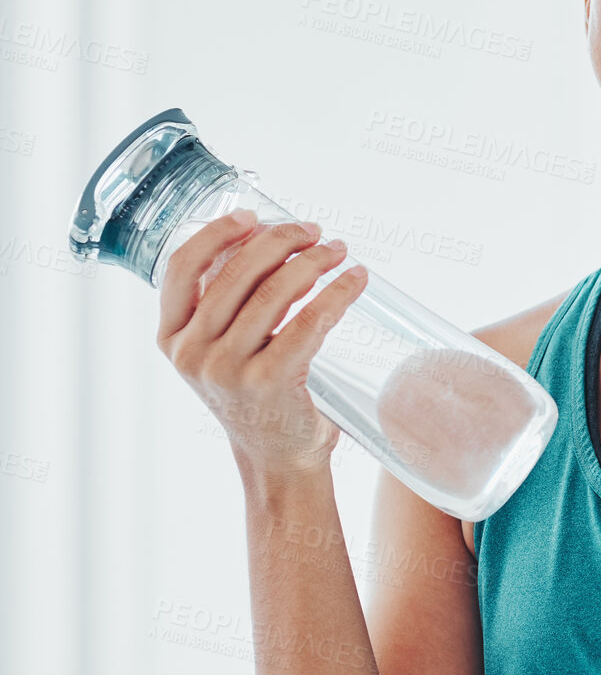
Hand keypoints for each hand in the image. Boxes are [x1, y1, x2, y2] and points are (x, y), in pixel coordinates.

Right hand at [155, 211, 367, 478]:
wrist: (278, 459)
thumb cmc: (257, 395)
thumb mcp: (222, 350)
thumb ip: (227, 303)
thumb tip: (264, 238)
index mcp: (172, 338)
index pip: (181, 268)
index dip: (216, 233)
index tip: (253, 216)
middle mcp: (192, 353)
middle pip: (235, 273)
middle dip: (280, 241)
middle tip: (314, 231)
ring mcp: (227, 369)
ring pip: (274, 293)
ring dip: (313, 262)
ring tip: (339, 251)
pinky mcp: (269, 380)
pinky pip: (309, 321)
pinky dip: (336, 293)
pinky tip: (355, 280)